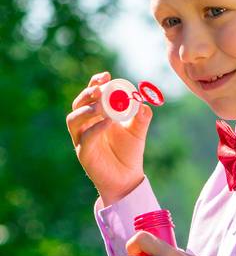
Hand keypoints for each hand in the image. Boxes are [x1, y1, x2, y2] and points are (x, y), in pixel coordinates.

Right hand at [67, 72, 152, 203]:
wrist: (128, 180)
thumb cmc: (129, 154)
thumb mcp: (138, 131)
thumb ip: (141, 116)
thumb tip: (142, 101)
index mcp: (95, 116)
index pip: (90, 95)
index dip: (95, 83)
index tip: (107, 75)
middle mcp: (85, 126)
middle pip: (78, 104)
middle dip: (88, 94)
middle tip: (101, 89)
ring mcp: (81, 139)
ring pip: (74, 120)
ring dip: (87, 110)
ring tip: (102, 106)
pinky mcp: (84, 154)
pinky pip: (85, 138)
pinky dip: (95, 128)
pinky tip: (108, 122)